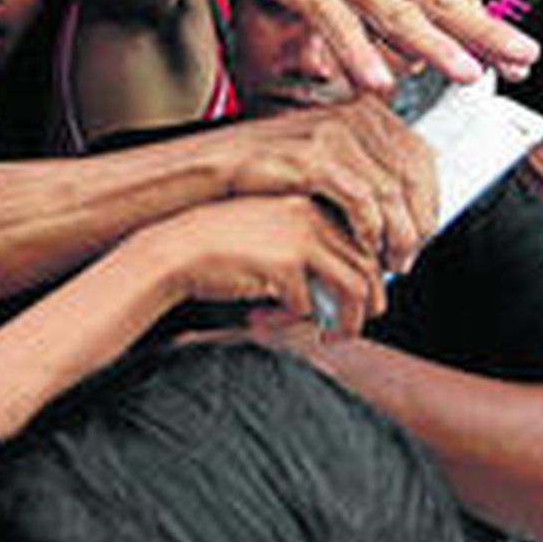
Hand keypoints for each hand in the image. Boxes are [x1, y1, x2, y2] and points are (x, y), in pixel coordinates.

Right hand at [136, 195, 382, 334]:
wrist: (175, 251)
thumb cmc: (218, 250)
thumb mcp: (269, 238)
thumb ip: (305, 254)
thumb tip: (339, 292)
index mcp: (308, 206)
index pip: (360, 244)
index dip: (365, 280)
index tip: (355, 304)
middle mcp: (310, 216)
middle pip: (367, 265)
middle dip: (366, 304)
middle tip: (351, 328)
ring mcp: (300, 237)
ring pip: (353, 287)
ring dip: (347, 319)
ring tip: (331, 335)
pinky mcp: (284, 264)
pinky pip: (311, 304)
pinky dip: (299, 321)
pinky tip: (273, 321)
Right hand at [184, 0, 538, 91]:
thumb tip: (435, 34)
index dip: (490, 27)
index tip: (523, 54)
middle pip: (441, 1)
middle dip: (484, 33)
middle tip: (519, 59)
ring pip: (396, 13)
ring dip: (434, 44)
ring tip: (465, 73)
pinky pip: (336, 23)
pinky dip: (358, 52)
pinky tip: (376, 80)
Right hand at [218, 97, 436, 273]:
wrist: (207, 178)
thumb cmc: (261, 177)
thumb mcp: (319, 159)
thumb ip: (361, 167)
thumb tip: (405, 200)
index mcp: (360, 110)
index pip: (420, 156)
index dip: (429, 201)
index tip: (424, 232)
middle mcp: (351, 115)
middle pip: (413, 175)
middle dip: (418, 224)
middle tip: (407, 257)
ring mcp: (331, 134)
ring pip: (392, 192)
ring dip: (398, 235)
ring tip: (390, 262)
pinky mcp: (312, 159)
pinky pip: (362, 201)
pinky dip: (370, 231)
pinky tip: (363, 249)